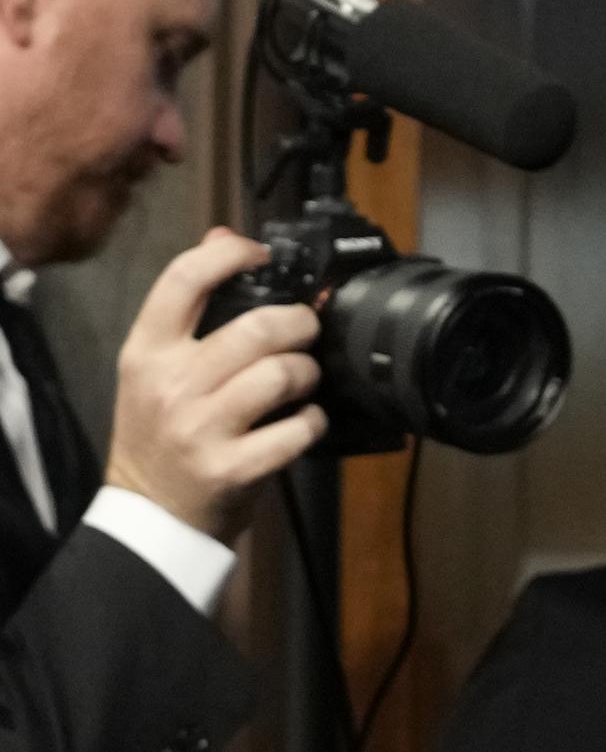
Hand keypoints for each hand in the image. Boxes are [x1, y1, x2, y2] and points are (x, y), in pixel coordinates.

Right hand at [102, 229, 325, 541]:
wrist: (149, 514)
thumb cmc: (161, 432)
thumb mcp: (156, 366)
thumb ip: (188, 307)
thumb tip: (222, 236)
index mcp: (146, 351)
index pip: (184, 279)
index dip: (233, 255)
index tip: (262, 255)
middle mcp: (171, 384)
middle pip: (257, 327)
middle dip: (298, 324)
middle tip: (305, 333)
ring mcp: (201, 428)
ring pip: (282, 374)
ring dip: (308, 373)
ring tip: (303, 381)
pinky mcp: (233, 468)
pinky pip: (297, 429)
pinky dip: (313, 422)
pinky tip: (304, 423)